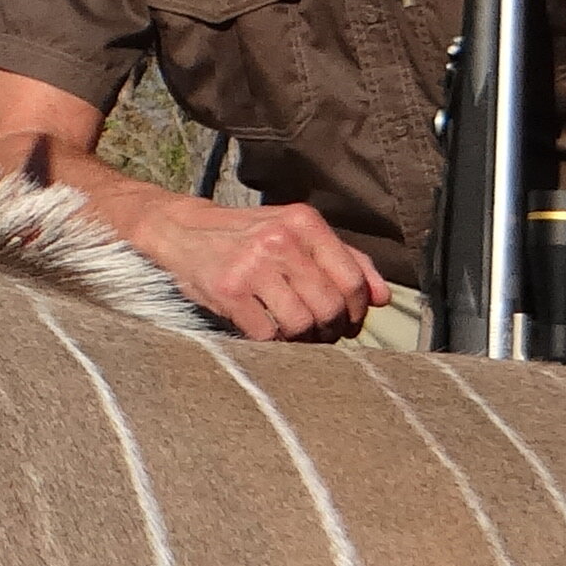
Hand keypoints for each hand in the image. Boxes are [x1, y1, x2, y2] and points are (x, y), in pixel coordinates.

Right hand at [154, 200, 392, 341]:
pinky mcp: (227, 291)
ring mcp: (252, 266)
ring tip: (296, 334)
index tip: (347, 322)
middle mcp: (280, 240)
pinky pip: (267, 335)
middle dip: (330, 329)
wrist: (183, 231)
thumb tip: (382, 298)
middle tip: (321, 333)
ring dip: (303, 340)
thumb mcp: (296, 232)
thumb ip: (344, 258)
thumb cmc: (248, 236)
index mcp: (304, 222)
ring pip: (301, 324)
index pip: (351, 279)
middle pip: (329, 307)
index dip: (356, 311)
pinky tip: (268, 333)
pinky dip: (272, 343)